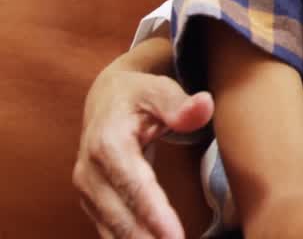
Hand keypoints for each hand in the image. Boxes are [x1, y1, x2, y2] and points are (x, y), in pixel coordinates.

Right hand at [73, 65, 213, 238]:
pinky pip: (109, 229)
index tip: (174, 236)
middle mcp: (90, 170)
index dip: (154, 212)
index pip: (133, 184)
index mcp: (107, 142)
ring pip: (113, 227)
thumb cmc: (139, 95)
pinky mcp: (92, 201)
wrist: (107, 101)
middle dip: (147, 237)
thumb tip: (203, 106)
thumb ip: (181, 103)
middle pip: (121, 214)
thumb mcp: (159, 90)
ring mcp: (88, 189)